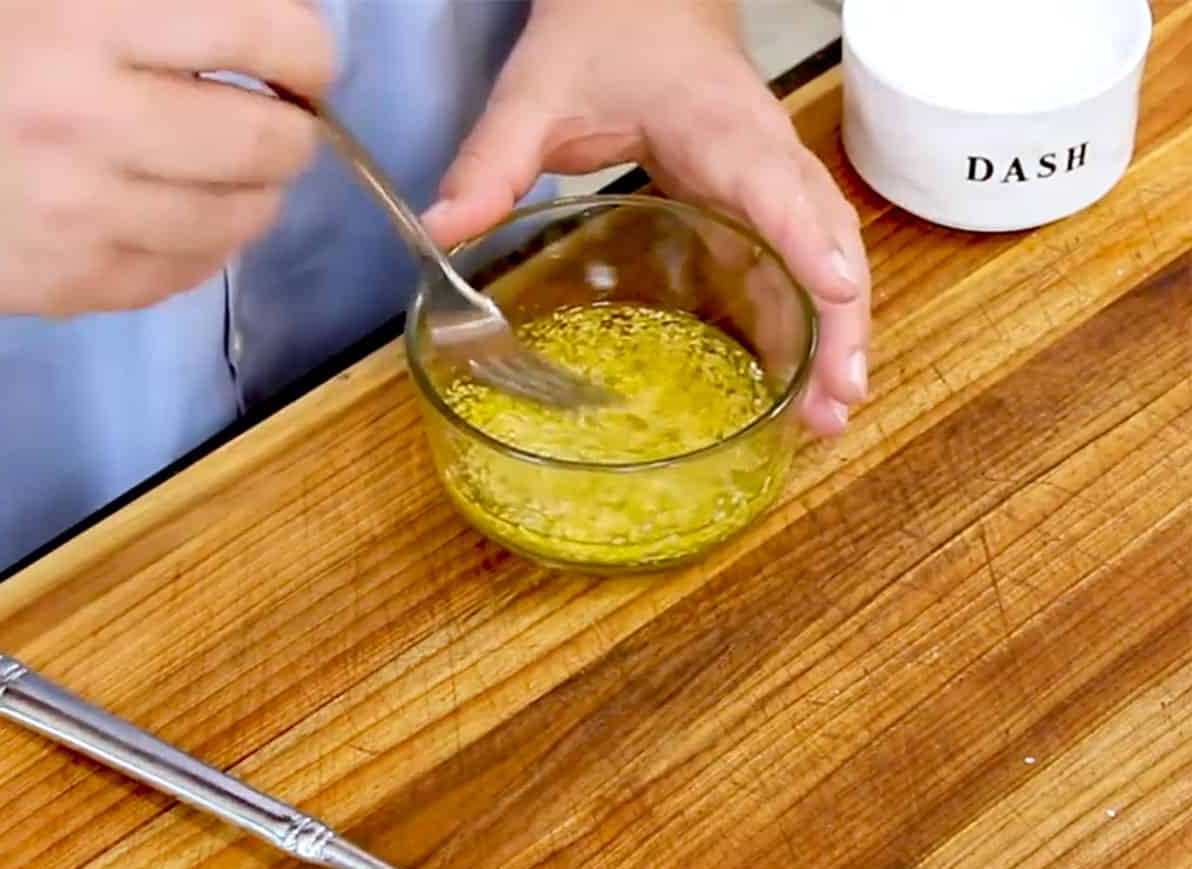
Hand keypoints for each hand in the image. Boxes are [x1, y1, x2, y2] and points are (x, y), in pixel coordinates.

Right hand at [0, 0, 333, 316]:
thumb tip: (260, 21)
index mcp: (80, 13)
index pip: (262, 35)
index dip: (306, 52)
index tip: (304, 64)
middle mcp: (89, 121)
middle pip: (269, 145)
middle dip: (292, 131)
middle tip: (277, 122)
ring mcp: (80, 215)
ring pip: (240, 220)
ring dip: (255, 193)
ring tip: (231, 170)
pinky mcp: (70, 283)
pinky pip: (186, 273)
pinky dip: (204, 243)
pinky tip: (180, 213)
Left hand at [424, 0, 869, 437]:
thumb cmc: (603, 36)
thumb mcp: (536, 92)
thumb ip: (492, 159)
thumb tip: (442, 231)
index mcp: (716, 126)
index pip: (773, 182)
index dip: (805, 238)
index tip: (832, 292)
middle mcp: (763, 155)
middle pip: (827, 235)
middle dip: (841, 318)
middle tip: (835, 402)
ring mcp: (774, 179)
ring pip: (830, 253)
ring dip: (839, 332)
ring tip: (829, 415)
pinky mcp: (766, 201)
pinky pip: (807, 260)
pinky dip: (816, 319)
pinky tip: (808, 378)